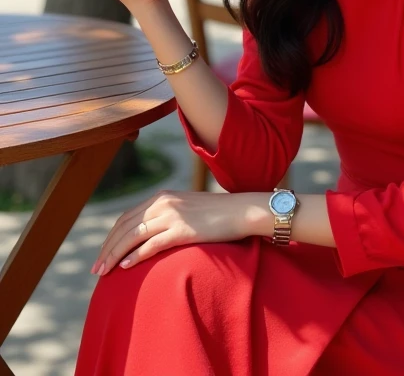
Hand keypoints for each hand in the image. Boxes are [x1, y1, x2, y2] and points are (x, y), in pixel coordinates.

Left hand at [91, 189, 265, 275]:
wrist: (240, 211)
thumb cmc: (215, 215)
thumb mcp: (185, 210)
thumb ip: (166, 216)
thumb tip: (148, 235)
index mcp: (162, 197)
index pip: (126, 218)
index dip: (111, 238)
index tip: (102, 255)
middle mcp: (163, 203)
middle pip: (125, 226)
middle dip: (107, 249)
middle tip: (96, 270)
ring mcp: (172, 215)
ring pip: (133, 236)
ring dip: (114, 255)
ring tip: (104, 272)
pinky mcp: (183, 230)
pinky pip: (152, 244)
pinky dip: (135, 256)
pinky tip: (124, 267)